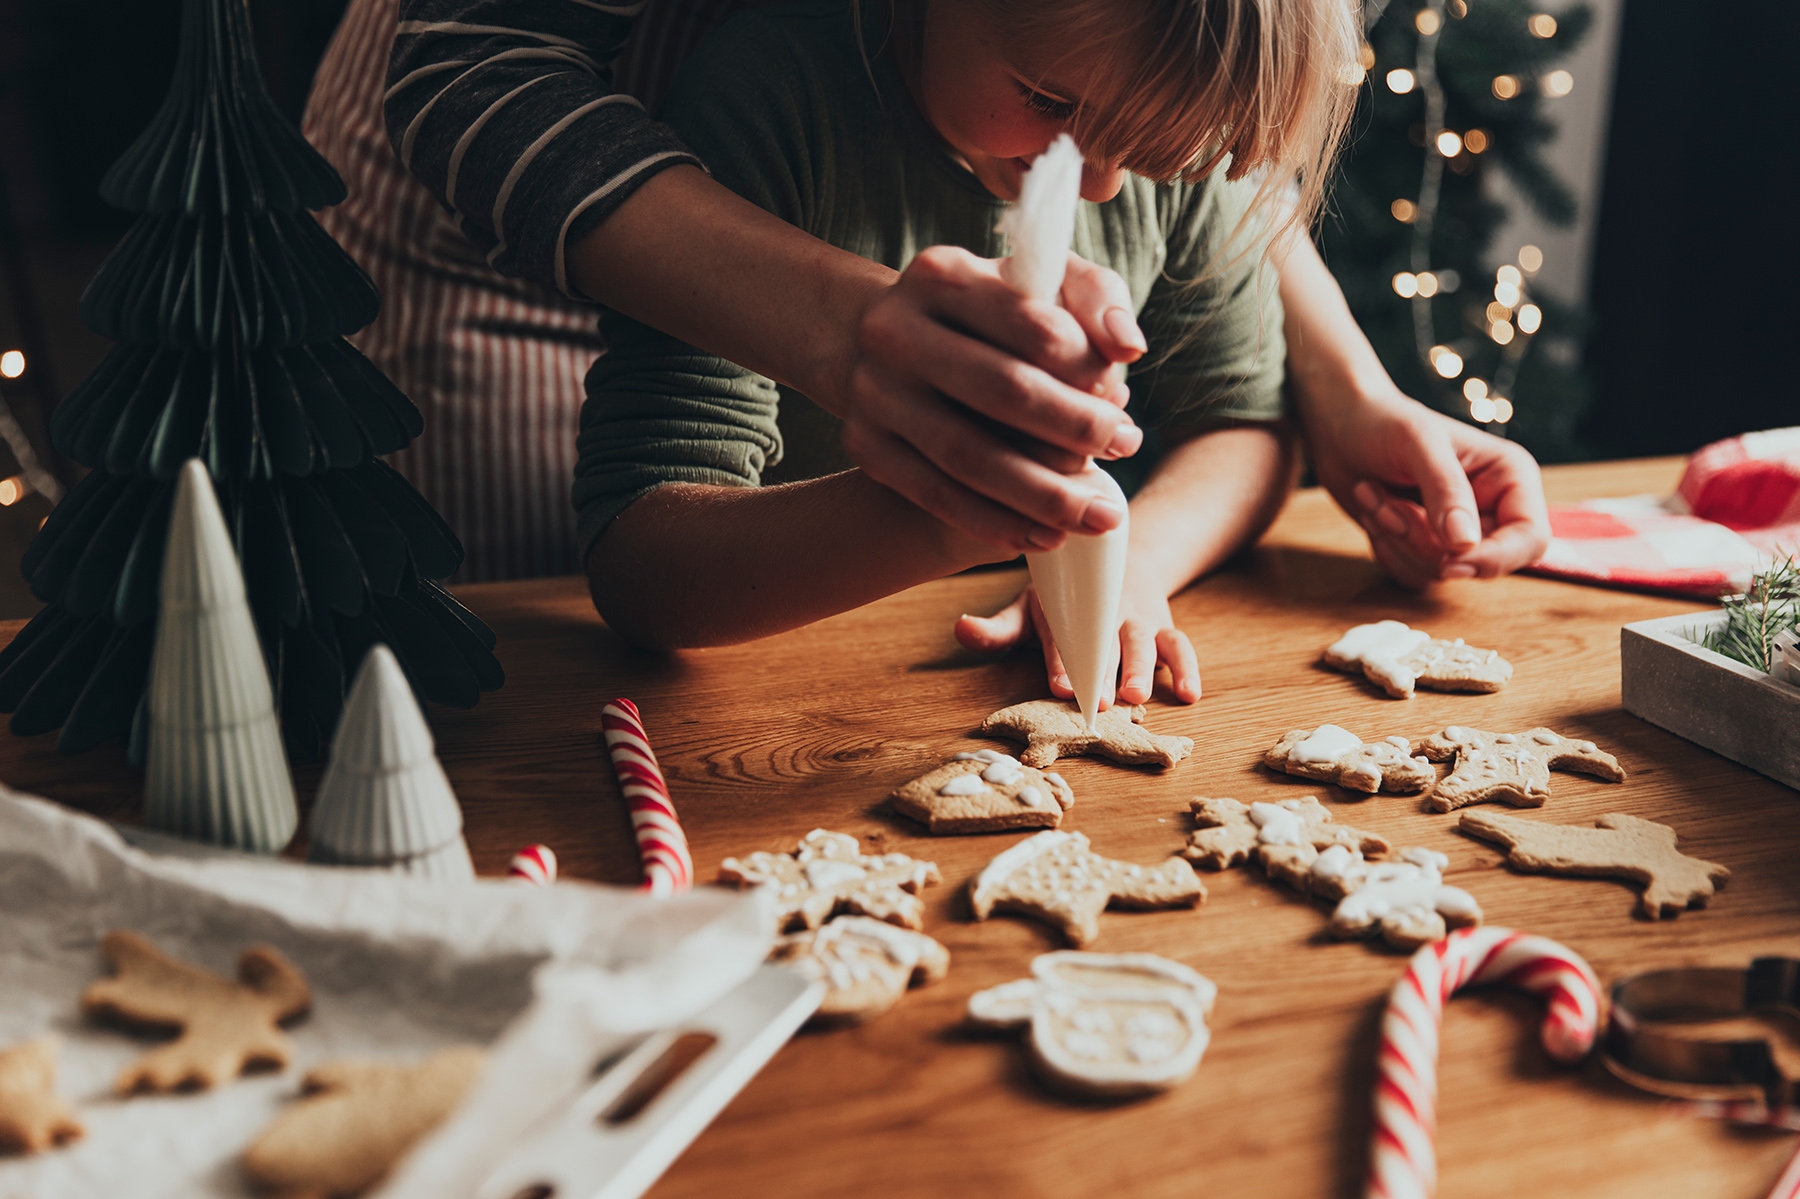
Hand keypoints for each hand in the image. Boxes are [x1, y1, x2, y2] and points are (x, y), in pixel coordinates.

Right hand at [841, 247, 1147, 554]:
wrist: (880, 344)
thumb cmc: (985, 315)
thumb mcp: (1037, 282)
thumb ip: (1094, 299)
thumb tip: (1126, 348)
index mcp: (943, 275)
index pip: (1035, 325)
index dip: (1089, 372)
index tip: (1122, 405)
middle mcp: (894, 330)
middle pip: (1002, 390)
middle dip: (1075, 430)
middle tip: (1126, 454)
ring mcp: (873, 392)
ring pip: (968, 455)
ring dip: (1043, 494)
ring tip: (1100, 516)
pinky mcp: (865, 445)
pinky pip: (937, 495)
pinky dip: (995, 522)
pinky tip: (1043, 538)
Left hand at [953, 578, 1201, 705]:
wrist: (1119, 555)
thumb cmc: (1064, 595)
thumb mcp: (1029, 606)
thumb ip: (998, 628)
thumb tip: (961, 628)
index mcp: (1065, 605)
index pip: (1062, 632)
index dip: (1062, 659)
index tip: (1062, 686)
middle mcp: (1103, 610)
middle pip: (1104, 642)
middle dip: (1102, 671)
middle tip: (1100, 700)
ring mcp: (1136, 618)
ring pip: (1143, 641)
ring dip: (1141, 668)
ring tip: (1138, 696)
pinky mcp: (1163, 626)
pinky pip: (1180, 644)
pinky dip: (1188, 668)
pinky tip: (1190, 694)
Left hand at [1304, 393, 1549, 587]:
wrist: (1342, 427)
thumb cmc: (1384, 422)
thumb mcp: (1417, 444)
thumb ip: (1445, 490)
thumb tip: (1465, 545)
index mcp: (1510, 478)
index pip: (1530, 539)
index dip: (1494, 558)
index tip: (1449, 561)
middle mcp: (1493, 508)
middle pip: (1480, 563)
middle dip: (1425, 543)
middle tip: (1389, 505)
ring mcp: (1459, 532)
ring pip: (1442, 573)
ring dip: (1398, 541)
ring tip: (1373, 495)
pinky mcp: (1427, 547)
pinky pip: (1415, 576)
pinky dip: (1386, 550)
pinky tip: (1372, 511)